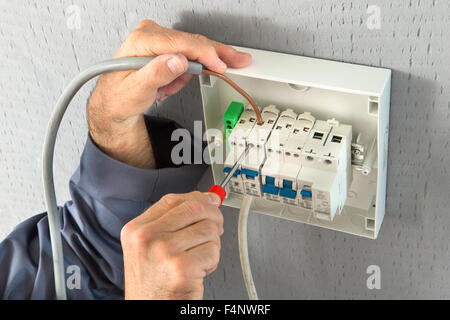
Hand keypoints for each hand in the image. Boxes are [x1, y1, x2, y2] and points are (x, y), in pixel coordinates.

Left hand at [87, 20, 251, 167]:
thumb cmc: (120, 97)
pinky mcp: (164, 47)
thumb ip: (156, 74)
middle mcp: (151, 35)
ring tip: (167, 90)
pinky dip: (185, 74)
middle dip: (215, 56)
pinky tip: (170, 85)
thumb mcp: (136, 90)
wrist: (115, 103)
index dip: (206, 54)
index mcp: (143, 40)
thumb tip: (177, 61)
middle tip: (238, 59)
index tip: (221, 65)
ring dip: (191, 73)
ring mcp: (159, 40)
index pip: (184, 42)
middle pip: (194, 42)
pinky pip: (187, 58)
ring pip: (193, 50)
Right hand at [120, 191, 223, 299]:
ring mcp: (163, 252)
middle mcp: (146, 238)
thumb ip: (172, 221)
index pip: (173, 199)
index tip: (211, 202)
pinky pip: (213, 250)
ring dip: (211, 244)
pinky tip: (199, 271)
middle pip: (195, 208)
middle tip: (214, 230)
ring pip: (208, 228)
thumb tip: (207, 199)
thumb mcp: (148, 247)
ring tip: (197, 258)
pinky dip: (212, 261)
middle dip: (213, 217)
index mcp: (136, 229)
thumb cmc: (154, 284)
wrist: (151, 311)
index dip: (198, 198)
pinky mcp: (182, 268)